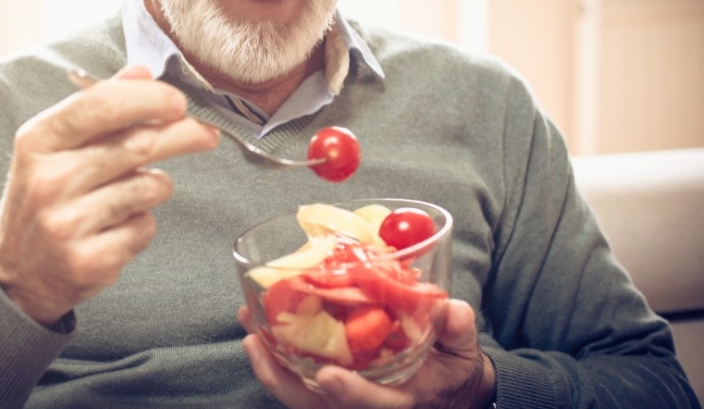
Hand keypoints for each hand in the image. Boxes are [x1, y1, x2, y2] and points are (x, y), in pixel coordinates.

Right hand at [0, 65, 219, 325]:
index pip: (102, 104)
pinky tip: (115, 228)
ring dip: (155, 186)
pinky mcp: (88, 261)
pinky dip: (141, 224)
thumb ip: (97, 107)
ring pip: (149, 188)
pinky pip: (144, 228)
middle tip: (205, 133)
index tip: (178, 101)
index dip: (149, 99)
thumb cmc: (42, 200)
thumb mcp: (54, 147)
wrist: (15, 275)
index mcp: (38, 140)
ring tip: (133, 192)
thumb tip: (139, 72)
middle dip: (182, 134)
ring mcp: (67, 224)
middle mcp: (49, 180)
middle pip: (137, 144)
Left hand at [239, 299, 495, 408]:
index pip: (373, 404)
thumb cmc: (452, 374)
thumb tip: (451, 309)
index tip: (328, 376)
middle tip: (255, 341)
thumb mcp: (463, 354)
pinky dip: (275, 358)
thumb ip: (457, 331)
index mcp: (399, 402)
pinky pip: (295, 381)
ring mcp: (343, 400)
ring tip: (247, 326)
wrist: (447, 396)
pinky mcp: (329, 392)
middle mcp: (365, 405)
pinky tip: (257, 331)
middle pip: (314, 404)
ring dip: (268, 363)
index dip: (351, 393)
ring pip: (297, 394)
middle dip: (281, 377)